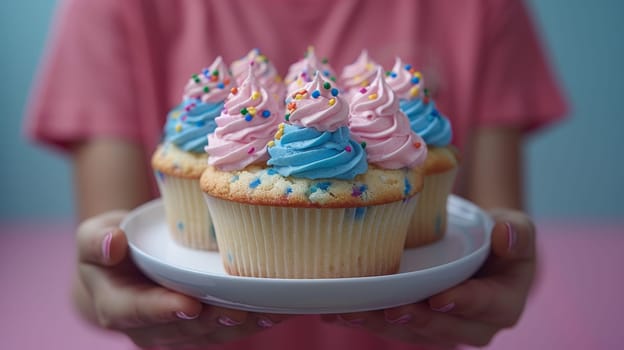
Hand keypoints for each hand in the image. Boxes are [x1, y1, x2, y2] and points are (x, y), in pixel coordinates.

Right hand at [74, 211, 287, 348]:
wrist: (120, 267)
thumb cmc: (108, 249)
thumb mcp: (91, 237)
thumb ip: (96, 241)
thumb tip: (112, 243)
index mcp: (118, 306)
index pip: (139, 312)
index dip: (164, 310)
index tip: (189, 304)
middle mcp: (149, 327)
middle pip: (183, 328)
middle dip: (213, 320)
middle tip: (240, 309)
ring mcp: (176, 330)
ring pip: (210, 334)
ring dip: (240, 325)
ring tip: (268, 313)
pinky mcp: (199, 326)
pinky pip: (225, 329)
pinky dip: (250, 322)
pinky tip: (276, 312)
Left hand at [322, 209, 535, 347]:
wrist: (480, 249)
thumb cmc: (500, 239)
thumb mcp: (518, 229)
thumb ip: (518, 233)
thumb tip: (504, 235)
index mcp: (503, 304)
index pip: (485, 306)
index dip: (463, 303)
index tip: (439, 297)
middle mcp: (473, 325)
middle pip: (444, 328)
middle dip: (415, 320)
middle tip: (390, 309)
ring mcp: (442, 328)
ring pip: (411, 333)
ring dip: (380, 324)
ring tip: (352, 312)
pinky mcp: (416, 324)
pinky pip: (391, 326)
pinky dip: (365, 318)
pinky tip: (337, 310)